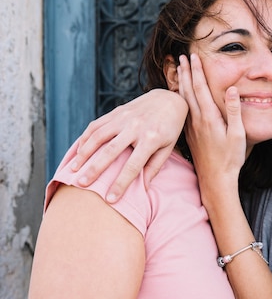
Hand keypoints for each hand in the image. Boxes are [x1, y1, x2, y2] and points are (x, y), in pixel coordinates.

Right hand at [72, 88, 187, 201]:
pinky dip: (85, 138)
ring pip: (98, 136)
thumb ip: (154, 167)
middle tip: (82, 184)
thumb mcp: (168, 148)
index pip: (133, 166)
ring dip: (84, 153)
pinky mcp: (116, 112)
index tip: (110, 199)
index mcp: (151, 139)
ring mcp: (124, 118)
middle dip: (95, 169)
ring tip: (74, 169)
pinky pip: (96, 125)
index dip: (121, 183)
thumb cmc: (170, 129)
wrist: (169, 99)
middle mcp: (135, 127)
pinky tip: (78, 151)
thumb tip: (144, 189)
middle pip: (110, 151)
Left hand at [179, 53, 245, 191]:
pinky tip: (179, 96)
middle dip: (185, 72)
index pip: (201, 88)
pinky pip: (183, 112)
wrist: (216, 180)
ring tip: (178, 71)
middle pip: (188, 91)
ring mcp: (191, 128)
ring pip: (183, 100)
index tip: (193, 56)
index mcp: (209, 118)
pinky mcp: (190, 136)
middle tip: (180, 57)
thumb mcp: (238, 135)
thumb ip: (234, 111)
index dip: (197, 71)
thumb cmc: (230, 159)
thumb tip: (232, 89)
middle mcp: (197, 121)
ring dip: (181, 83)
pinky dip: (180, 99)